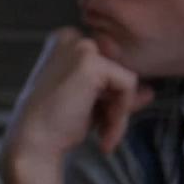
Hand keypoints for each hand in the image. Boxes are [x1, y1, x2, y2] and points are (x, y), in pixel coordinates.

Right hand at [2, 27, 153, 167]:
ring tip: (103, 135)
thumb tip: (150, 91)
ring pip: (126, 78)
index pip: (110, 63)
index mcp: (66, 41)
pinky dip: (122, 113)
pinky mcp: (91, 63)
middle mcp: (71, 37)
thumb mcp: (92, 103)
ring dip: (120, 112)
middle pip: (119, 69)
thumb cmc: (57, 126)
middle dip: (118, 103)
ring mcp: (81, 47)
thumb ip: (117, 92)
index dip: (111, 95)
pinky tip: (103, 132)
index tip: (99, 120)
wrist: (33, 146)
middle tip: (102, 130)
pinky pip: (129, 85)